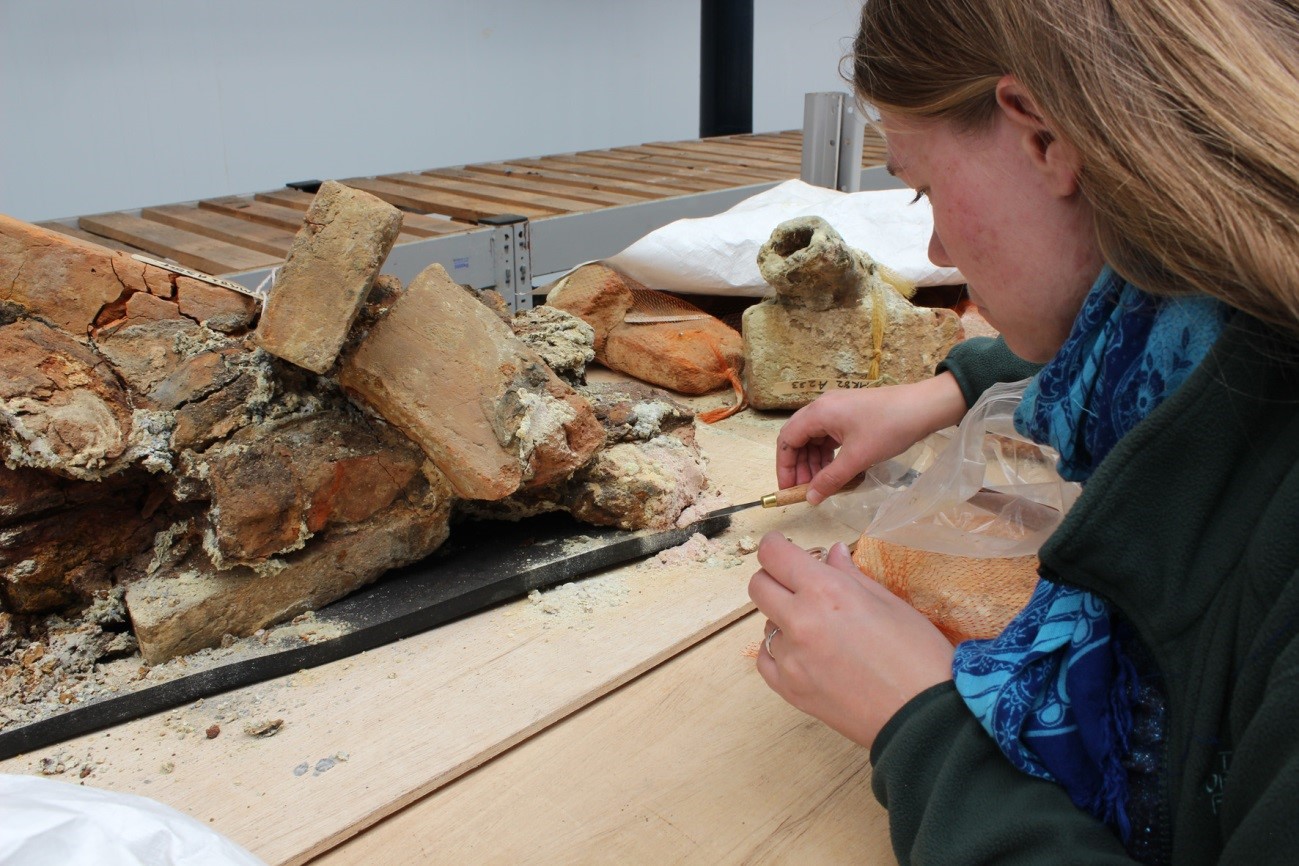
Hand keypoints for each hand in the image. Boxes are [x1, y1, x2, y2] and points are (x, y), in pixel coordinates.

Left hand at [748, 533, 954, 747]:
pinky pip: (766, 659)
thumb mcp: (890, 603)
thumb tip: (833, 554)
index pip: (773, 556)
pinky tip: (803, 651)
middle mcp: (800, 622)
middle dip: (774, 577)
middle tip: (798, 583)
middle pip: (759, 586)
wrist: (925, 718)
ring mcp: (791, 659)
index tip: (783, 548)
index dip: (776, 547)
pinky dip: (779, 650)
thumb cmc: (918, 656)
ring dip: (782, 616)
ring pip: (765, 623)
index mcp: (826, 592)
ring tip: (817, 626)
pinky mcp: (790, 690)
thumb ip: (851, 575)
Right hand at [776, 373, 966, 503]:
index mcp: (818, 413)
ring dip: (815, 462)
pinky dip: (829, 454)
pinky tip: (837, 470)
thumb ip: (830, 479)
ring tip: (823, 484)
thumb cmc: (889, 428)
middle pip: (798, 438)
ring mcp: (837, 408)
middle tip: (806, 490)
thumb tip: (810, 499)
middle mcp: (823, 407)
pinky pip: (830, 435)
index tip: (789, 489)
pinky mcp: (851, 413)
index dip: (784, 467)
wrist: (924, 407)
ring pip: (815, 438)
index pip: (786, 440)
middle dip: (799, 466)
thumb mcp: (857, 458)